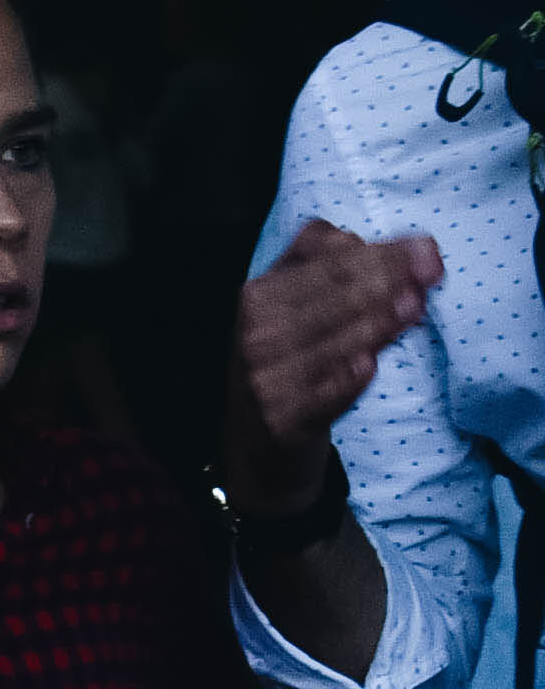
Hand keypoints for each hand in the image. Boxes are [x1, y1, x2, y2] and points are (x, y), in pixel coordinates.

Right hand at [226, 219, 440, 511]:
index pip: (329, 261)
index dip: (383, 252)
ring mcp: (267, 376)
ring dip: (378, 324)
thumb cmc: (287, 362)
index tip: (426, 249)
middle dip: (389, 280)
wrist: (256, 444)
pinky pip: (323, 394)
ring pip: (334, 341)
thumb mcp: (288, 307)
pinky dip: (347, 379)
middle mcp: (257, 332)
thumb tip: (376, 244)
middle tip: (431, 273)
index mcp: (259, 294)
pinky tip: (368, 366)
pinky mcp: (283, 418)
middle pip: (336, 295)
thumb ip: (322, 265)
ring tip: (414, 308)